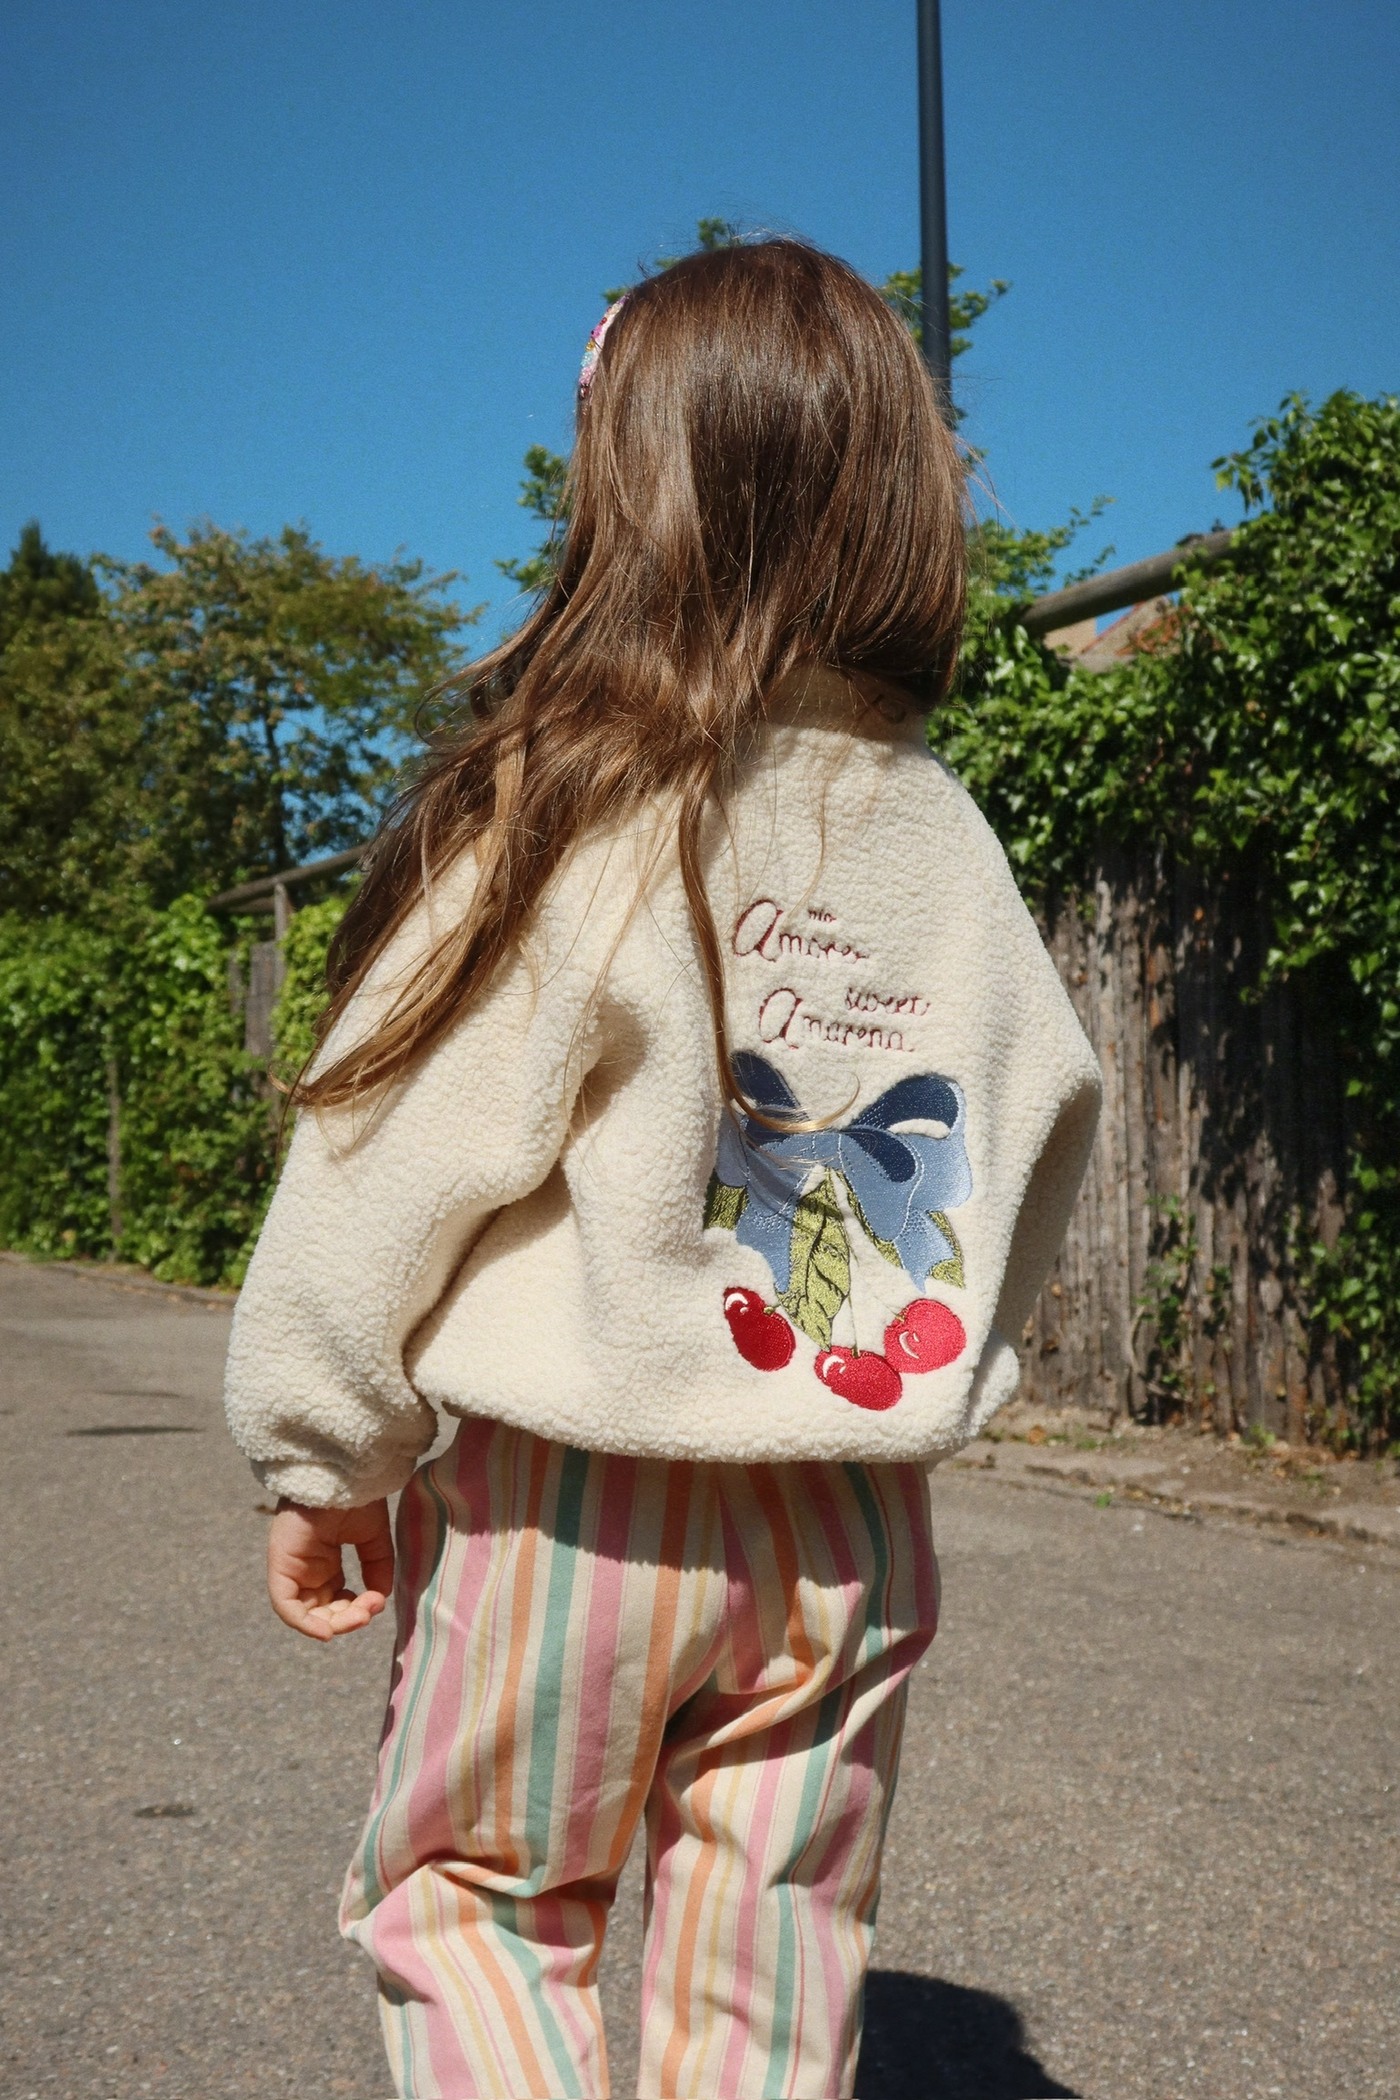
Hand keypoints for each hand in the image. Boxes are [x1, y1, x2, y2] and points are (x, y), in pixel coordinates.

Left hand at [267, 1497, 393, 1641]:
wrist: (344, 1475)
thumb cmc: (356, 1497)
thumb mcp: (373, 1538)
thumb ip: (377, 1568)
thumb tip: (379, 1599)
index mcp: (325, 1561)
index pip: (335, 1599)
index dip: (354, 1610)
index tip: (376, 1604)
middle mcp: (306, 1568)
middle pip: (321, 1611)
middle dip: (347, 1619)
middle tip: (369, 1613)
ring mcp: (292, 1567)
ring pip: (305, 1614)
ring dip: (333, 1623)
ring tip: (359, 1615)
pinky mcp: (280, 1566)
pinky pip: (286, 1606)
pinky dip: (304, 1624)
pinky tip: (327, 1630)